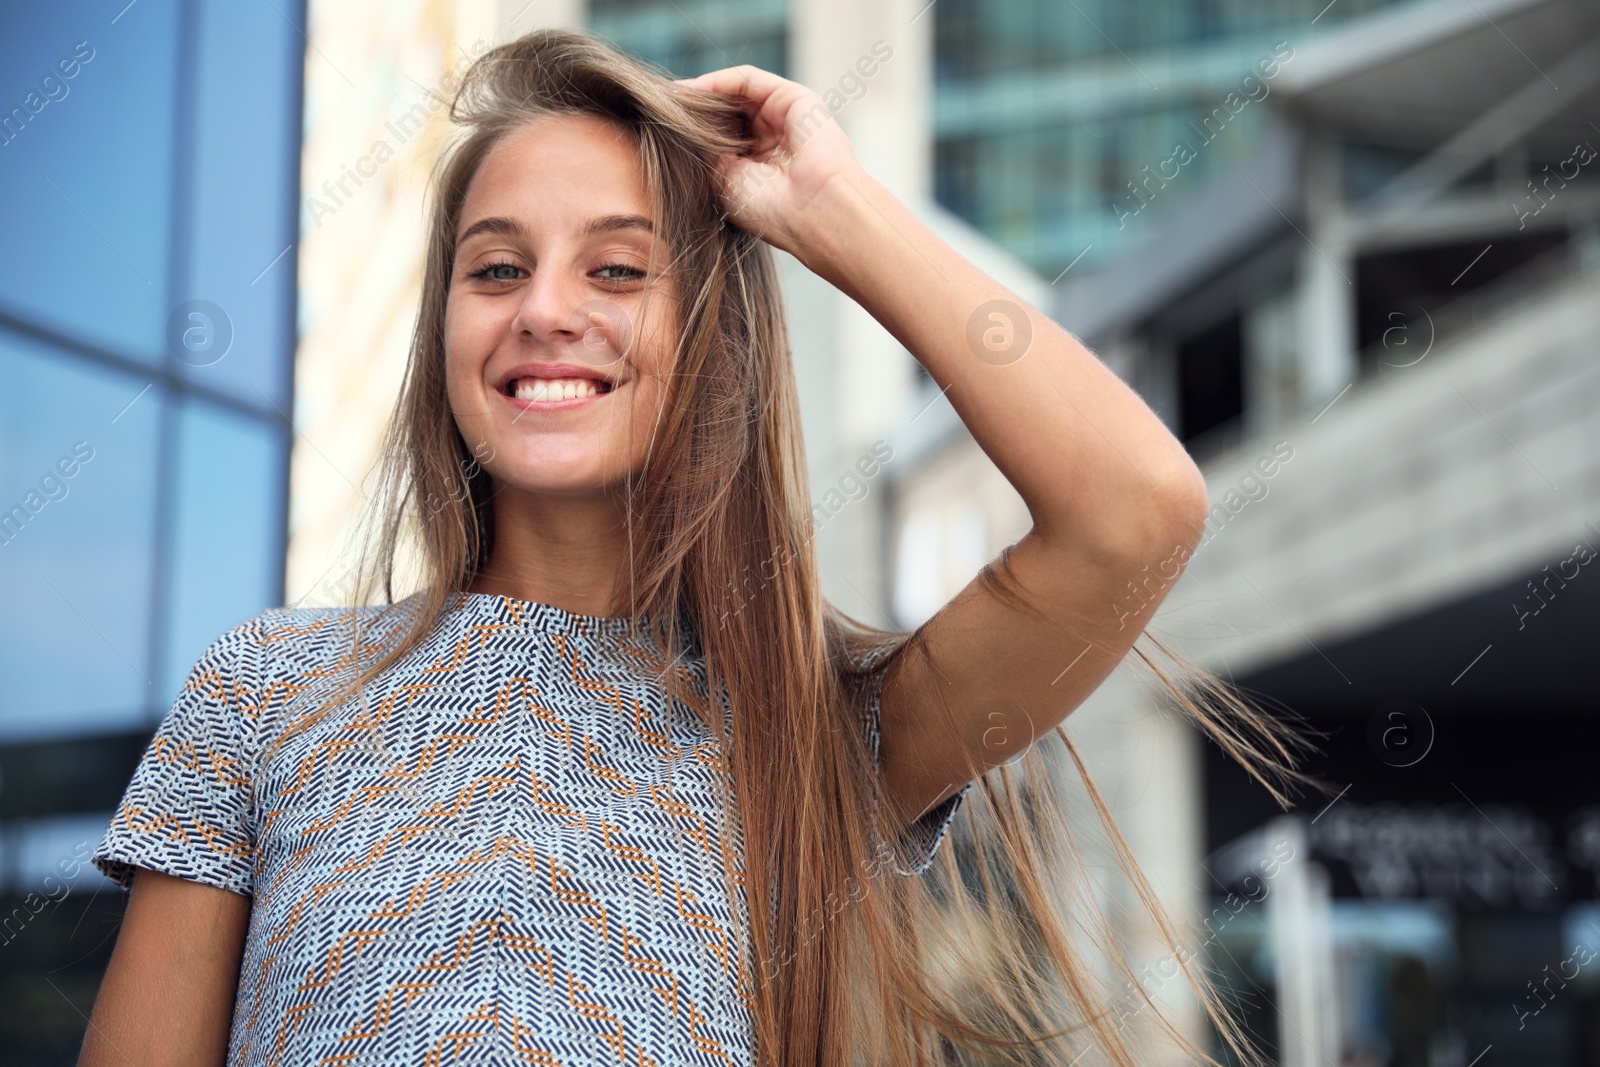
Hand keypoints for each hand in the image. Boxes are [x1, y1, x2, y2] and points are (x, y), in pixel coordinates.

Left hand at [674, 64, 863, 256]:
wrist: (812, 211)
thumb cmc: (770, 210)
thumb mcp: (723, 180)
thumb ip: (705, 151)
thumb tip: (678, 127)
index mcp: (760, 165)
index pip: (720, 137)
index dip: (691, 131)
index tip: (656, 128)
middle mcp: (773, 139)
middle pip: (726, 112)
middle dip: (693, 110)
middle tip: (657, 109)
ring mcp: (784, 117)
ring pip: (735, 94)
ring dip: (701, 95)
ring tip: (670, 100)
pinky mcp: (793, 97)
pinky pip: (747, 80)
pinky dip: (717, 83)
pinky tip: (692, 92)